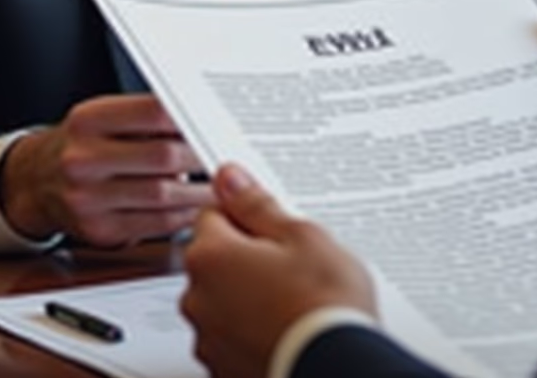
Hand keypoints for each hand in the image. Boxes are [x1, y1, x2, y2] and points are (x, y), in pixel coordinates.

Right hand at [0, 94, 213, 246]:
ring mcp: (88, 199)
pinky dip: (183, 217)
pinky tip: (198, 208)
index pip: (153, 112)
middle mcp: (84, 158)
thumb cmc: (83, 143)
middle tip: (229, 155)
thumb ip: (146, 118)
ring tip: (224, 186)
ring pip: (162, 196)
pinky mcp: (98, 231)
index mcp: (89, 120)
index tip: (216, 123)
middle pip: (162, 157)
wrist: (34, 181)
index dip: (190, 119)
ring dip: (201, 193)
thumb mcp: (104, 117)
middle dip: (202, 157)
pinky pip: (153, 225)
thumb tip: (202, 118)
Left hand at [182, 164, 376, 377]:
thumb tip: (231, 178)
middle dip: (248, 255)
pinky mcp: (225, 371)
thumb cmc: (323, 306)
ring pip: (226, 299)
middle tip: (293, 261)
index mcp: (210, 257)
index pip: (214, 212)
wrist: (338, 371)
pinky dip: (254, 331)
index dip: (247, 212)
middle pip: (218, 258)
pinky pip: (234, 336)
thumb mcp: (301, 235)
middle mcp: (198, 300)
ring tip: (296, 299)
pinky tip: (288, 328)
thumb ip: (257, 205)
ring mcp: (210, 341)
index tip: (272, 222)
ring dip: (250, 295)